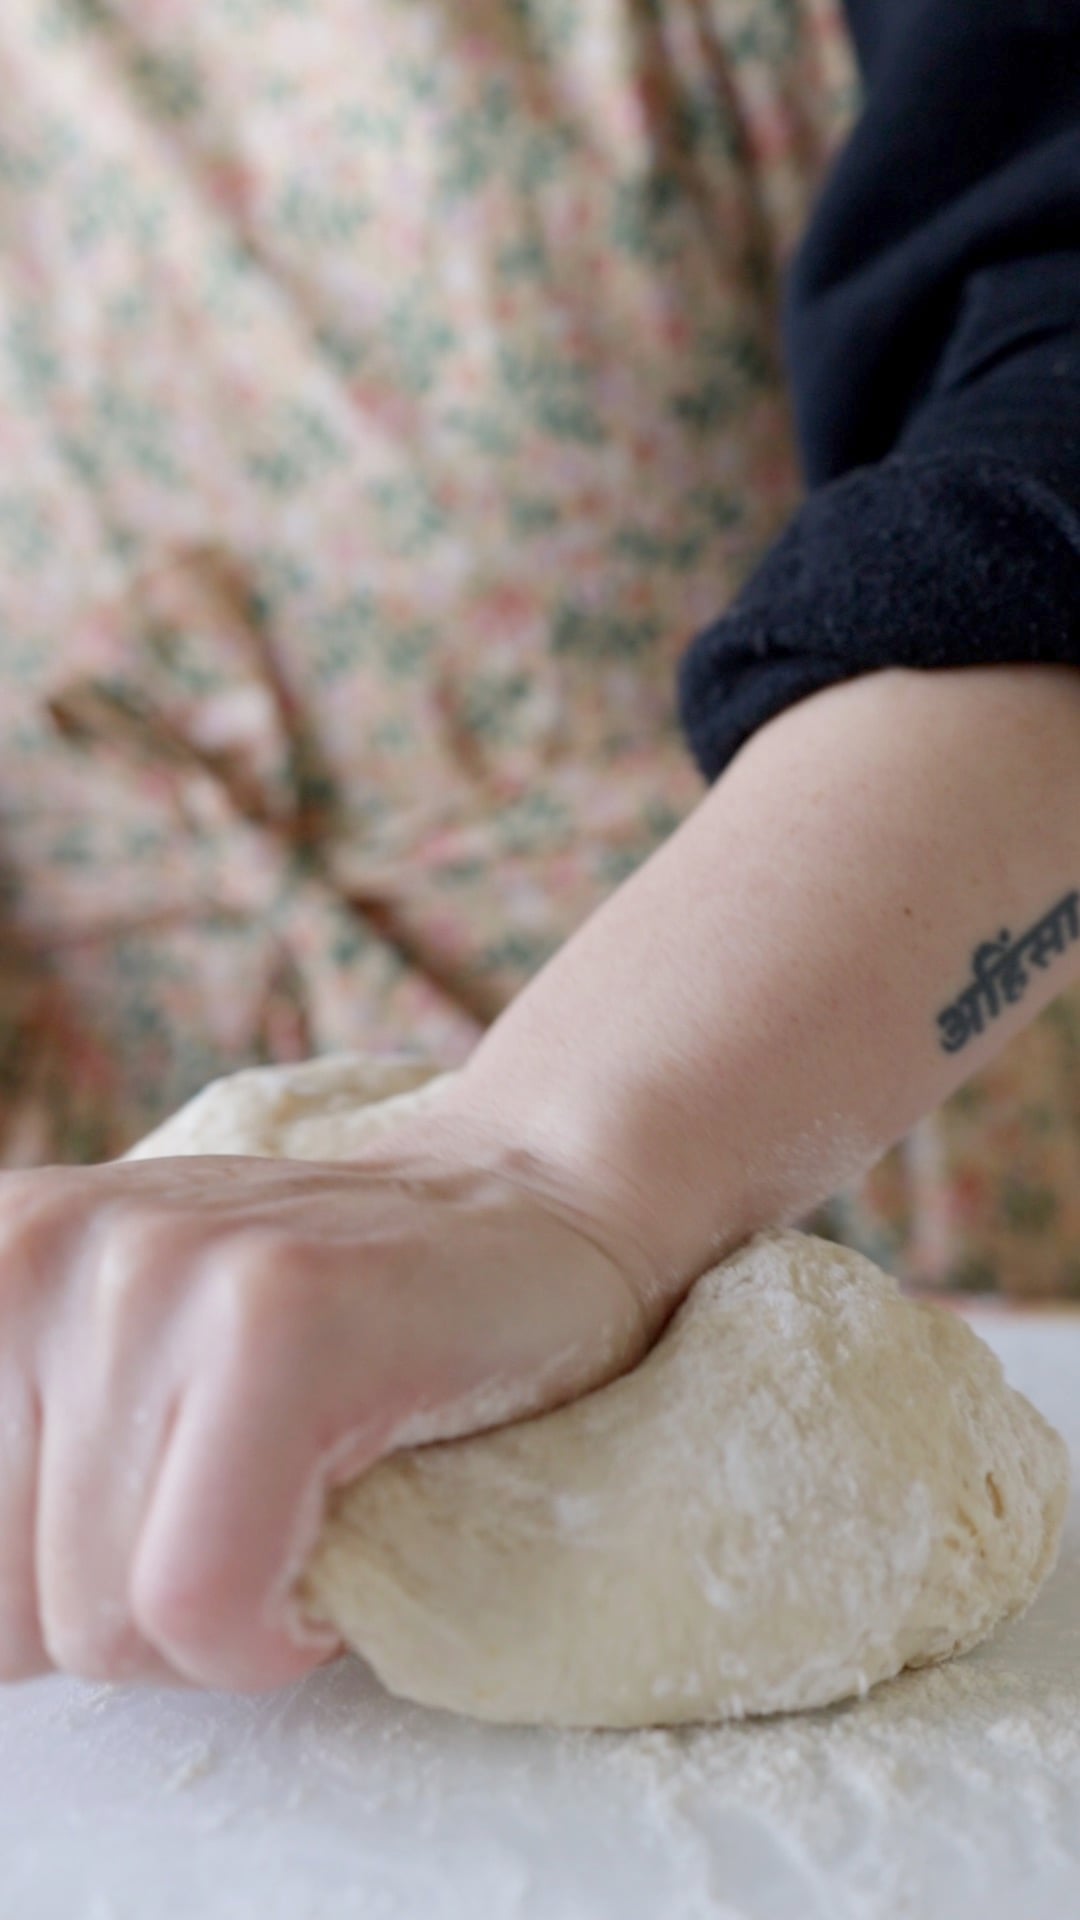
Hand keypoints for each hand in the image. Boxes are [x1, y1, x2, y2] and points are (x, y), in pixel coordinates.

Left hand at [0, 1107, 660, 1691]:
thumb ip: (15, 1489)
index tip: (153, 1522)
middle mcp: (35, 1249)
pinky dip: (275, 1630)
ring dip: (219, 1622)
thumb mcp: (101, 1392)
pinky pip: (200, 1601)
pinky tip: (335, 1521)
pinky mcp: (281, 1314)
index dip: (47, 1608)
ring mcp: (159, 1266)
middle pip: (3, 1617)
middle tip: (236, 1503)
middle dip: (127, 1619)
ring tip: (294, 1488)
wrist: (518, 1218)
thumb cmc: (316, 1342)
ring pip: (104, 1624)